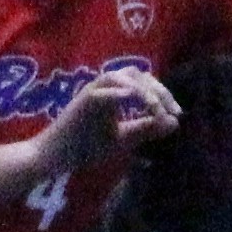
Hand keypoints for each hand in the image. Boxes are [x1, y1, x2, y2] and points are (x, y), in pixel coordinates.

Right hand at [37, 66, 181, 178]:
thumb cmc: (85, 146)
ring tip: (155, 109)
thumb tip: (174, 122)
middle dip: (158, 90)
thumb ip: (146, 129)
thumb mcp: (123, 138)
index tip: (177, 113)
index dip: (163, 93)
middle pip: (135, 73)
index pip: (144, 81)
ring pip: (119, 76)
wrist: (54, 158)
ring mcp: (90, 92)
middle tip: (171, 111)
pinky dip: (119, 94)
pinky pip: (101, 90)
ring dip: (142, 90)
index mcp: (114, 93)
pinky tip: (134, 102)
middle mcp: (103, 88)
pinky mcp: (80, 101)